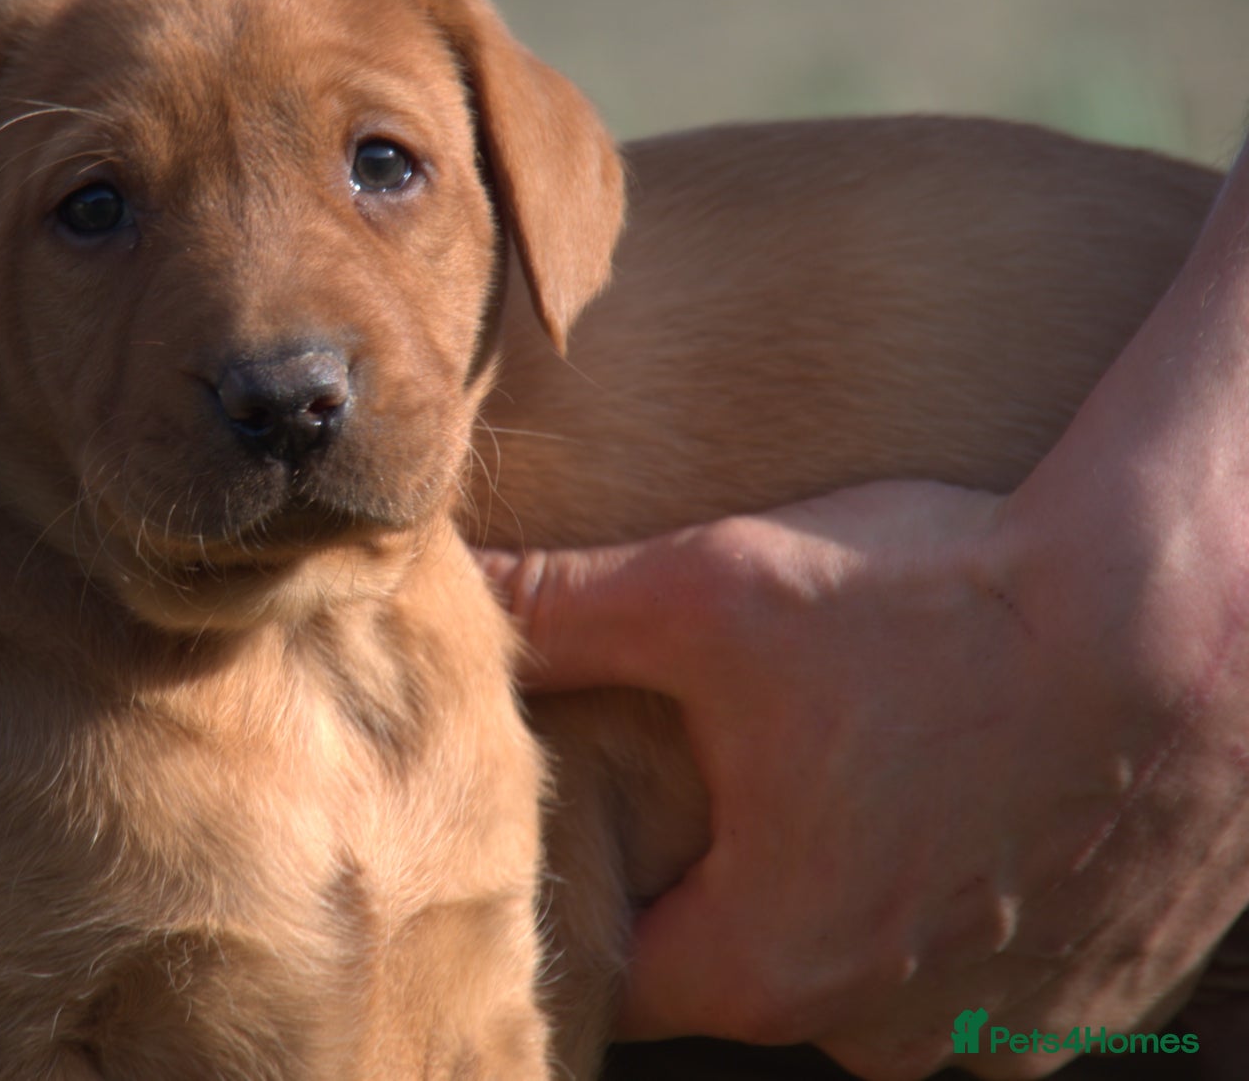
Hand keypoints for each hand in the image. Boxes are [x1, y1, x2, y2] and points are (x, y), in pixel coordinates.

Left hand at [483, 144, 1248, 1078]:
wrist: (1182, 618)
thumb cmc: (936, 607)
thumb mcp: (710, 592)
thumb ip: (559, 609)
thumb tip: (444, 587)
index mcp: (773, 963)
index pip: (625, 970)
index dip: (599, 884)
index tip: (600, 814)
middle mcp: (888, 1030)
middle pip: (751, 967)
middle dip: (733, 875)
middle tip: (742, 761)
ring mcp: (1007, 1031)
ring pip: (872, 970)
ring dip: (857, 886)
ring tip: (867, 766)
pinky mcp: (1097, 1000)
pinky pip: (984, 971)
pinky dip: (961, 896)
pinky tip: (961, 792)